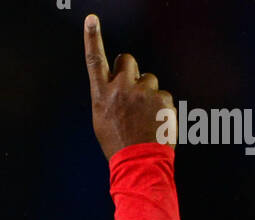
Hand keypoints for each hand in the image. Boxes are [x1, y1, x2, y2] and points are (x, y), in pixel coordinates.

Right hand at [83, 14, 175, 159]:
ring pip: (149, 80)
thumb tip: (118, 84)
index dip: (92, 38)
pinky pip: (163, 95)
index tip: (91, 20)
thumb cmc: (119, 145)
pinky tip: (155, 123)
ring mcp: (142, 92)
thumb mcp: (102, 120)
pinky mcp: (161, 98)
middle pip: (128, 60)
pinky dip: (161, 108)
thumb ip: (109, 96)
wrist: (138, 165)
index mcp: (102, 95)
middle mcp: (120, 89)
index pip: (95, 61)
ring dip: (148, 94)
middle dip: (131, 71)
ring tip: (145, 118)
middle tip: (133, 92)